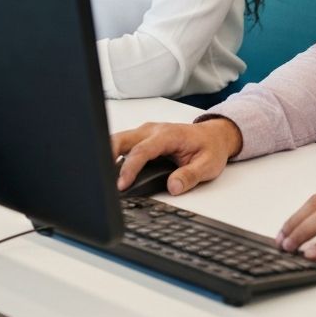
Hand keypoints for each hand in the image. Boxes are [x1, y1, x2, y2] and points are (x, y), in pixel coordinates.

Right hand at [112, 118, 242, 195]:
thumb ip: (190, 176)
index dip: (129, 168)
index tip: (121, 185)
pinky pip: (124, 144)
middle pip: (122, 138)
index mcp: (168, 135)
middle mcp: (153, 130)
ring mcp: (146, 132)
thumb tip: (173, 186)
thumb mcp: (208, 166)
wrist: (214, 136)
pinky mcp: (142, 138)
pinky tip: (110, 170)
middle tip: (101, 178)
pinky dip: (114, 154)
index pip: (142, 150)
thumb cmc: (210, 148)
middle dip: (108, 155)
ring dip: (108, 154)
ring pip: (119, 139)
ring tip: (102, 177)